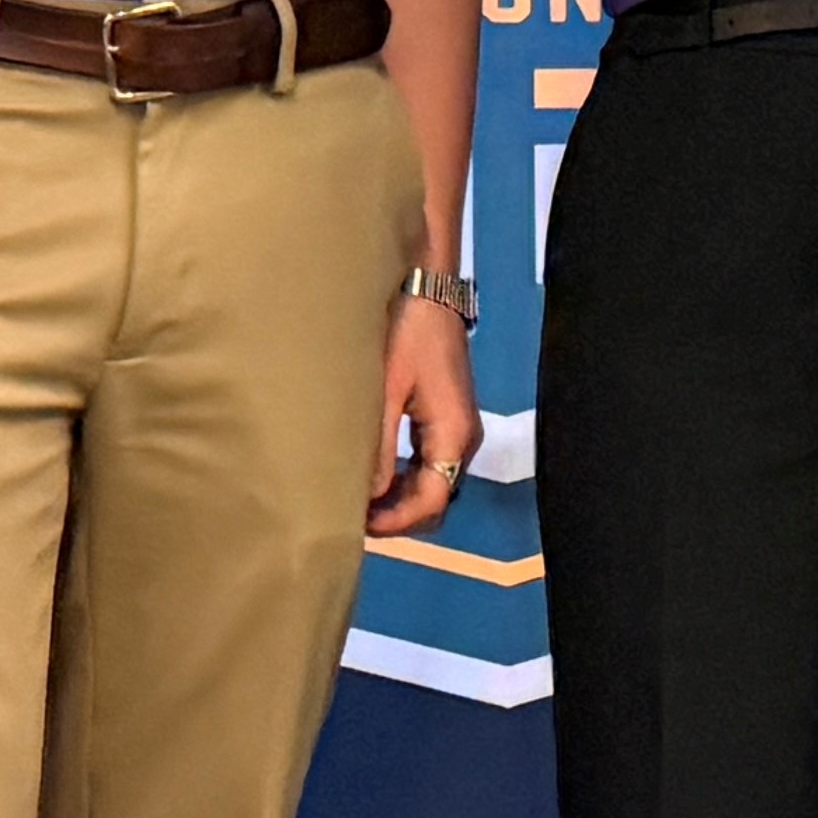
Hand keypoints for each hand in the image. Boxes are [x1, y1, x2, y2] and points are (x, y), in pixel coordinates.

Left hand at [369, 290, 478, 539]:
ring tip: (358, 501)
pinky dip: (406, 480)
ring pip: (435, 484)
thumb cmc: (407, 333)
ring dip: (401, 500)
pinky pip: (431, 464)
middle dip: (400, 517)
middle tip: (353, 518)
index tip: (359, 527)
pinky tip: (375, 476)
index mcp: (454, 434)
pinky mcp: (448, 418)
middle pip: (438, 500)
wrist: (429, 289)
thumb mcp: (387, 389)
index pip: (433, 501)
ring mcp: (459, 429)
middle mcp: (464, 439)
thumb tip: (368, 497)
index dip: (398, 522)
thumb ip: (379, 446)